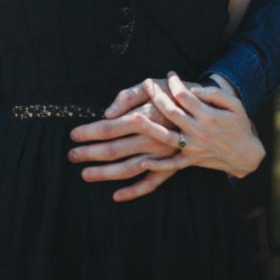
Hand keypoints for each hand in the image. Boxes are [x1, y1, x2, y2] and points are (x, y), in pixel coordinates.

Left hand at [68, 94, 182, 197]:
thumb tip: (108, 113)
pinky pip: (151, 183)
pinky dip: (134, 191)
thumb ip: (129, 96)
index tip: (73, 135)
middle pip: (114, 150)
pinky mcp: (173, 165)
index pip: (109, 127)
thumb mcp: (152, 84)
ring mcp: (162, 155)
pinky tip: (117, 195)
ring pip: (128, 169)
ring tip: (85, 174)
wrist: (208, 106)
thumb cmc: (174, 92)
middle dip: (89, 153)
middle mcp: (152, 138)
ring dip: (105, 173)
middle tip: (71, 155)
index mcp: (145, 116)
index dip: (89, 132)